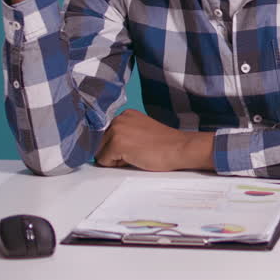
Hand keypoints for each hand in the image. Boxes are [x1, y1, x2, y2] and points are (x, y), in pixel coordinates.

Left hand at [96, 110, 213, 171]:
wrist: (179, 148)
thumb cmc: (165, 144)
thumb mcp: (141, 131)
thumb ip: (125, 134)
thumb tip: (107, 148)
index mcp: (125, 114)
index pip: (106, 134)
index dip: (116, 146)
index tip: (130, 148)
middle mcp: (118, 118)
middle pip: (100, 143)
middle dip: (113, 152)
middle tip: (136, 152)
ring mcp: (117, 130)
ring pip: (100, 152)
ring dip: (115, 158)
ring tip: (136, 154)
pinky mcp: (117, 143)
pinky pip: (103, 161)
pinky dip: (116, 165)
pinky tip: (134, 158)